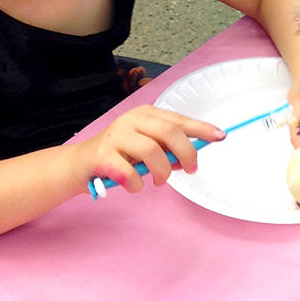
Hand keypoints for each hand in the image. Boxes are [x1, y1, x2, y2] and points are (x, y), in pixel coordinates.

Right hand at [68, 105, 225, 194]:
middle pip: (169, 132)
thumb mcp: (144, 147)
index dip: (201, 128)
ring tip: (160, 181)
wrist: (78, 165)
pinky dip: (137, 184)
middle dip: (186, 153)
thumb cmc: (118, 156)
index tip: (221, 136)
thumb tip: (189, 158)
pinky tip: (134, 186)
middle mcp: (131, 120)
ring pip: (152, 151)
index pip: (179, 119)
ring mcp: (116, 136)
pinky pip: (129, 172)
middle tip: (190, 170)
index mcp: (145, 114)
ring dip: (162, 172)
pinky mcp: (102, 155)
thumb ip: (164, 149)